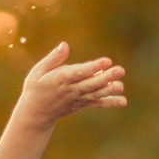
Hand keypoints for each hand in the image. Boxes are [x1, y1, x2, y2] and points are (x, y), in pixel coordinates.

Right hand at [0, 43, 124, 158]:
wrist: (36, 113)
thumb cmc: (36, 88)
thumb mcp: (38, 71)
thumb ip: (53, 59)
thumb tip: (65, 45)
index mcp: (60, 79)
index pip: (79, 72)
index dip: (93, 67)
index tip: (107, 61)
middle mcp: (71, 90)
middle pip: (91, 83)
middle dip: (106, 77)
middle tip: (121, 70)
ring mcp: (78, 98)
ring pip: (95, 94)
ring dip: (110, 90)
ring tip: (121, 86)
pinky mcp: (82, 104)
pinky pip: (97, 103)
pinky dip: (110, 103)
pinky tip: (123, 101)